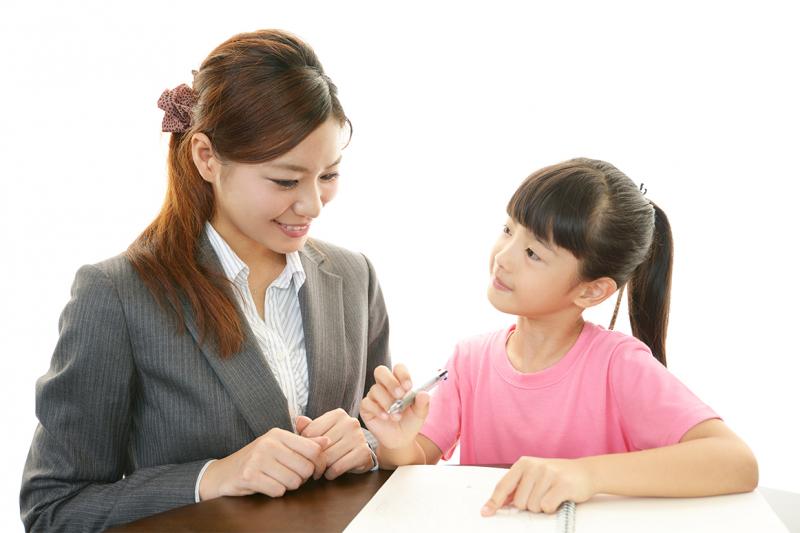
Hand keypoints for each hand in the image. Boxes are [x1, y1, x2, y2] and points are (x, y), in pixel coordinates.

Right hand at [199, 427, 328, 499]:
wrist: (222, 473)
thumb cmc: (256, 459)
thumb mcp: (279, 446)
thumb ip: (304, 443)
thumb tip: (327, 441)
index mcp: (278, 433)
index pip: (313, 449)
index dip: (319, 464)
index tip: (314, 471)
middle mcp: (268, 443)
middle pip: (306, 468)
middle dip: (302, 478)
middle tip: (290, 476)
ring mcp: (257, 459)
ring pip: (293, 481)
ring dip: (288, 486)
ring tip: (276, 480)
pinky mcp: (250, 476)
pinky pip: (278, 491)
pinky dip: (275, 492)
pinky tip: (266, 485)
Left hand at [295, 408, 372, 479]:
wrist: (359, 454)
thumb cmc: (337, 442)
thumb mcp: (322, 432)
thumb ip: (308, 427)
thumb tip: (299, 420)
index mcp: (338, 414)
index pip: (311, 431)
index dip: (306, 445)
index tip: (308, 451)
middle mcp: (350, 423)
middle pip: (320, 446)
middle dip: (314, 458)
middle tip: (314, 462)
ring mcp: (358, 437)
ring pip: (328, 457)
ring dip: (322, 467)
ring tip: (323, 467)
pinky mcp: (363, 453)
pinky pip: (338, 467)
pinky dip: (331, 473)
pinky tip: (331, 472)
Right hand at [358, 364, 429, 449]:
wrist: (401, 439)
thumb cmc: (410, 421)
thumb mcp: (420, 413)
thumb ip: (422, 403)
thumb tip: (423, 394)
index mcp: (399, 382)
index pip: (398, 368)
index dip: (402, 374)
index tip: (408, 386)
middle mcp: (385, 385)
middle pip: (380, 371)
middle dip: (391, 382)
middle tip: (400, 395)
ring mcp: (374, 395)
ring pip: (375, 389)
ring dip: (388, 403)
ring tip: (396, 416)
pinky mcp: (366, 407)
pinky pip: (367, 402)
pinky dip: (378, 410)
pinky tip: (386, 417)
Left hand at [481, 457, 594, 515]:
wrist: (585, 472)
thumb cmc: (556, 476)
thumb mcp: (533, 476)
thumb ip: (517, 487)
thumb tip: (499, 503)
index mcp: (523, 463)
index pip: (503, 486)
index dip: (494, 501)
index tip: (486, 512)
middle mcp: (534, 466)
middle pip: (519, 502)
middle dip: (530, 505)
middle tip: (542, 495)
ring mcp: (548, 474)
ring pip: (533, 506)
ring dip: (542, 507)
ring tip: (551, 495)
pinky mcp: (562, 484)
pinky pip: (547, 507)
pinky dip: (552, 508)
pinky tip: (558, 499)